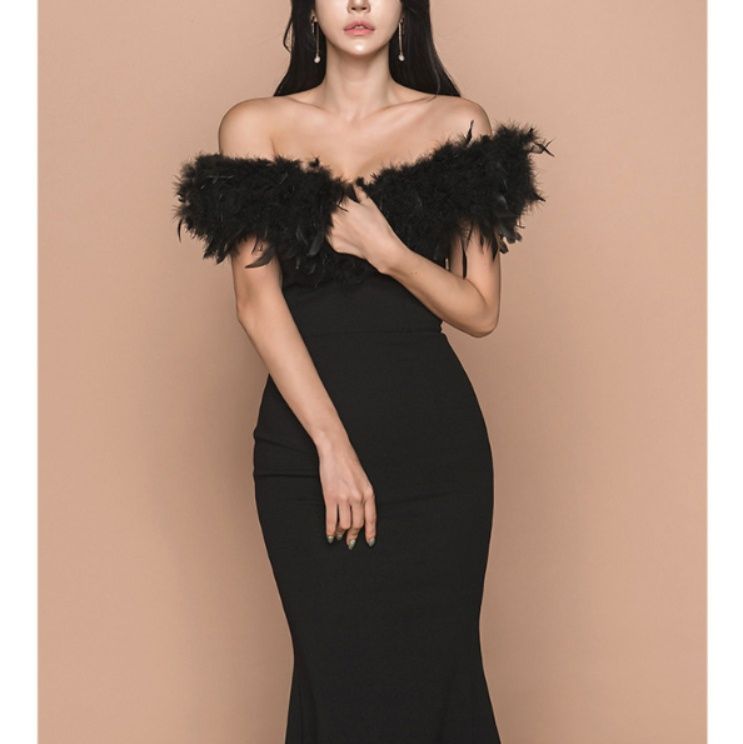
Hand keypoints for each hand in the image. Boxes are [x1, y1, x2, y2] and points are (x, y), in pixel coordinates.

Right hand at [317, 433, 376, 548]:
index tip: (369, 542)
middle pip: (357, 524)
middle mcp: (358, 497)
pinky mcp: (330, 497)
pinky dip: (330, 530)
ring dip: (341, 533)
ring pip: (345, 524)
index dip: (370, 532)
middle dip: (353, 535)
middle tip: (350, 541)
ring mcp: (344, 498)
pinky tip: (330, 535)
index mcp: (368, 492)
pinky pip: (331, 520)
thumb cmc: (349, 463)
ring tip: (339, 536)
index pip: (371, 518)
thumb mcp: (363, 479)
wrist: (335, 450)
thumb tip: (360, 512)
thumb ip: (363, 495)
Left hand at [327, 184, 402, 271]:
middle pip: (327, 210)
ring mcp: (332, 232)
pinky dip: (335, 234)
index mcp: (342, 205)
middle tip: (344, 212)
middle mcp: (334, 218)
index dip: (336, 196)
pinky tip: (345, 234)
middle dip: (333, 209)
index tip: (340, 197)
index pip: (332, 196)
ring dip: (331, 222)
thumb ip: (360, 194)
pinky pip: (330, 237)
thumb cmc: (377, 225)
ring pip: (326, 224)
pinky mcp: (334, 244)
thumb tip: (356, 186)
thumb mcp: (370, 205)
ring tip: (346, 224)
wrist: (380, 247)